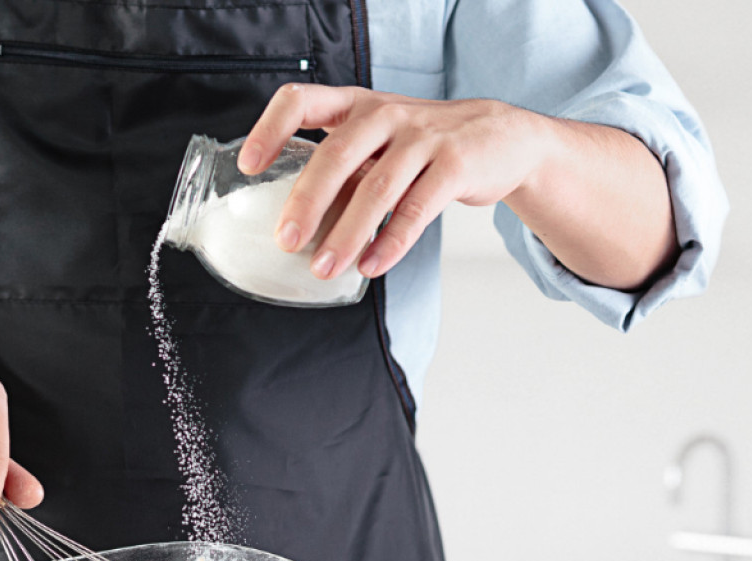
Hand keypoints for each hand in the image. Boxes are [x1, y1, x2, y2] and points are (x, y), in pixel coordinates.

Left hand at [239, 86, 547, 280]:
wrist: (502, 137)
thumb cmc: (423, 144)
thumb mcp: (378, 140)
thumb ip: (341, 169)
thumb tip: (293, 221)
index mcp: (356, 105)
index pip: (300, 101)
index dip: (269, 129)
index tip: (249, 165)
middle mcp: (385, 114)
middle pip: (336, 156)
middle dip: (307, 202)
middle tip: (287, 241)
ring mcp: (423, 138)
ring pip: (376, 189)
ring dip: (347, 234)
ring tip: (325, 267)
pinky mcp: (454, 165)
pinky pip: (416, 209)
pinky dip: (391, 242)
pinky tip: (372, 266)